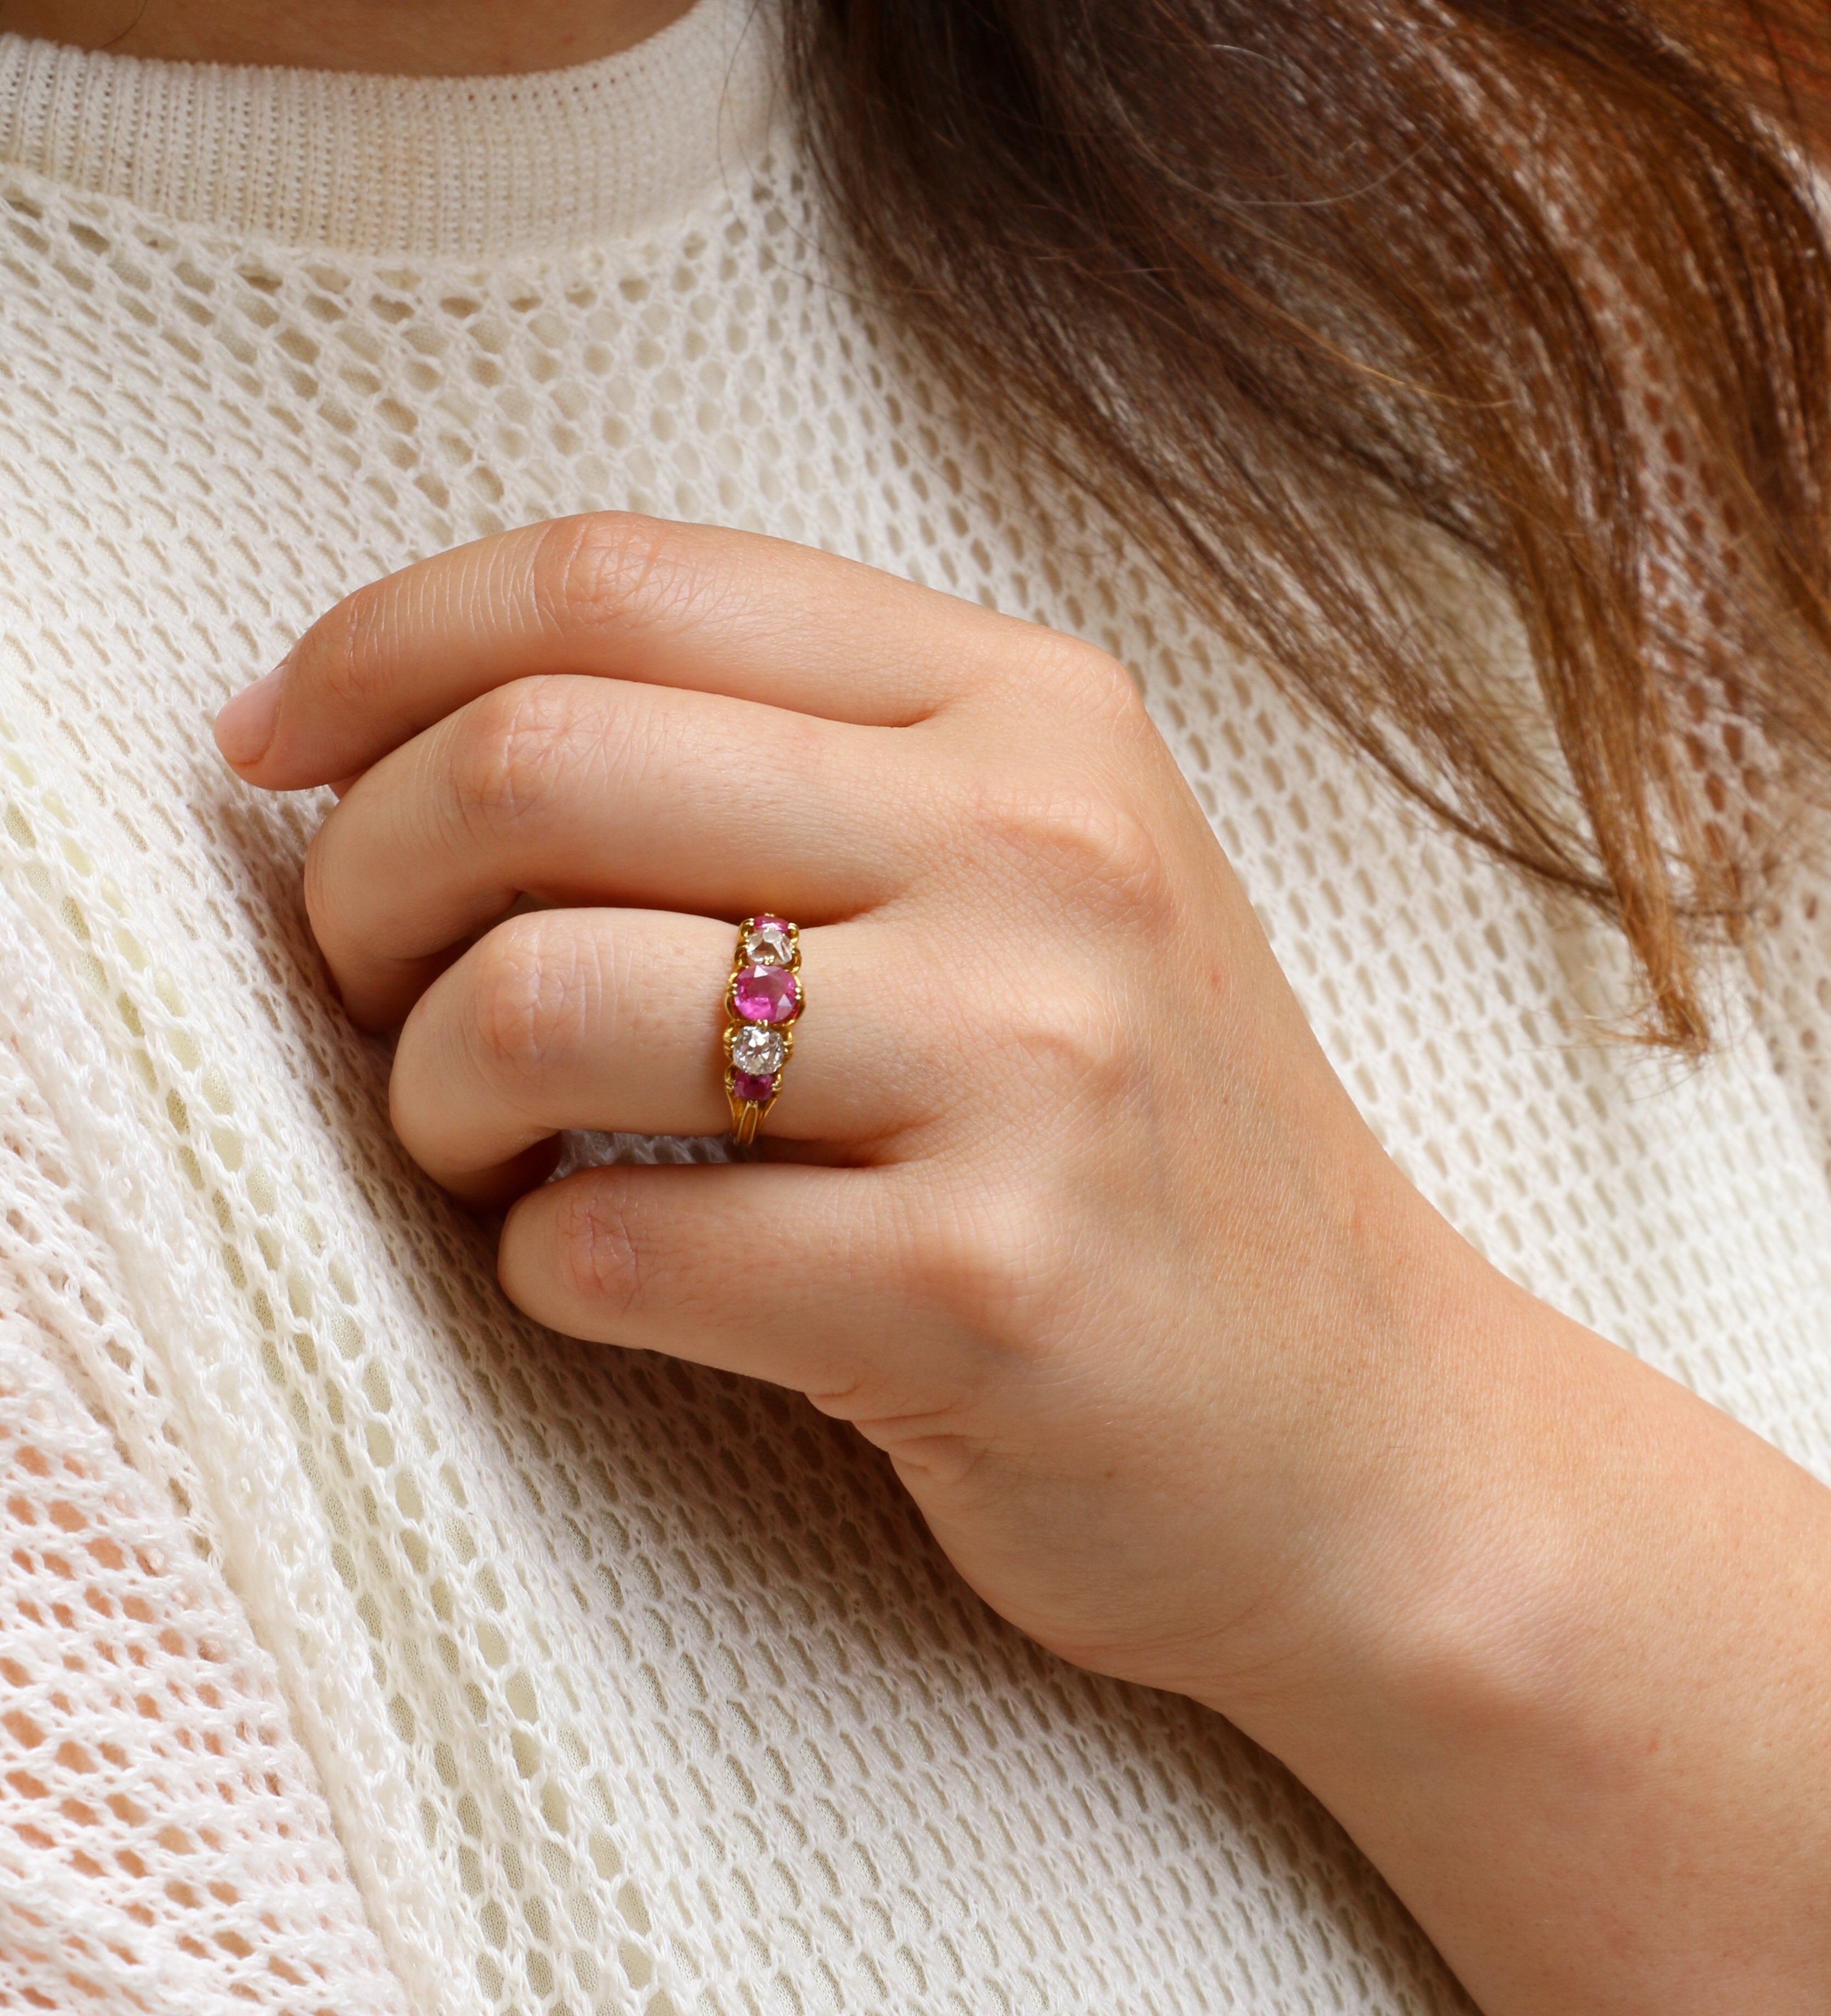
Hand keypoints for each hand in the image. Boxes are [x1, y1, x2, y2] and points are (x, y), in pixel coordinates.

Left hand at [219, 516, 1830, 2015]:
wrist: (1372, 1434)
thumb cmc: (1153, 1154)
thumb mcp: (1030, 887)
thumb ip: (790, 773)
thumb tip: (415, 739)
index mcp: (1031, 711)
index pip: (612, 581)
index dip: (379, 646)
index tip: (274, 748)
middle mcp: (1041, 852)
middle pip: (536, 764)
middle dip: (363, 886)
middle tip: (370, 987)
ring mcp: (1027, 1070)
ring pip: (539, 1004)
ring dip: (434, 1097)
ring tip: (485, 1153)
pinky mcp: (982, 1291)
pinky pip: (611, 1248)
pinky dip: (543, 1269)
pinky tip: (615, 1275)